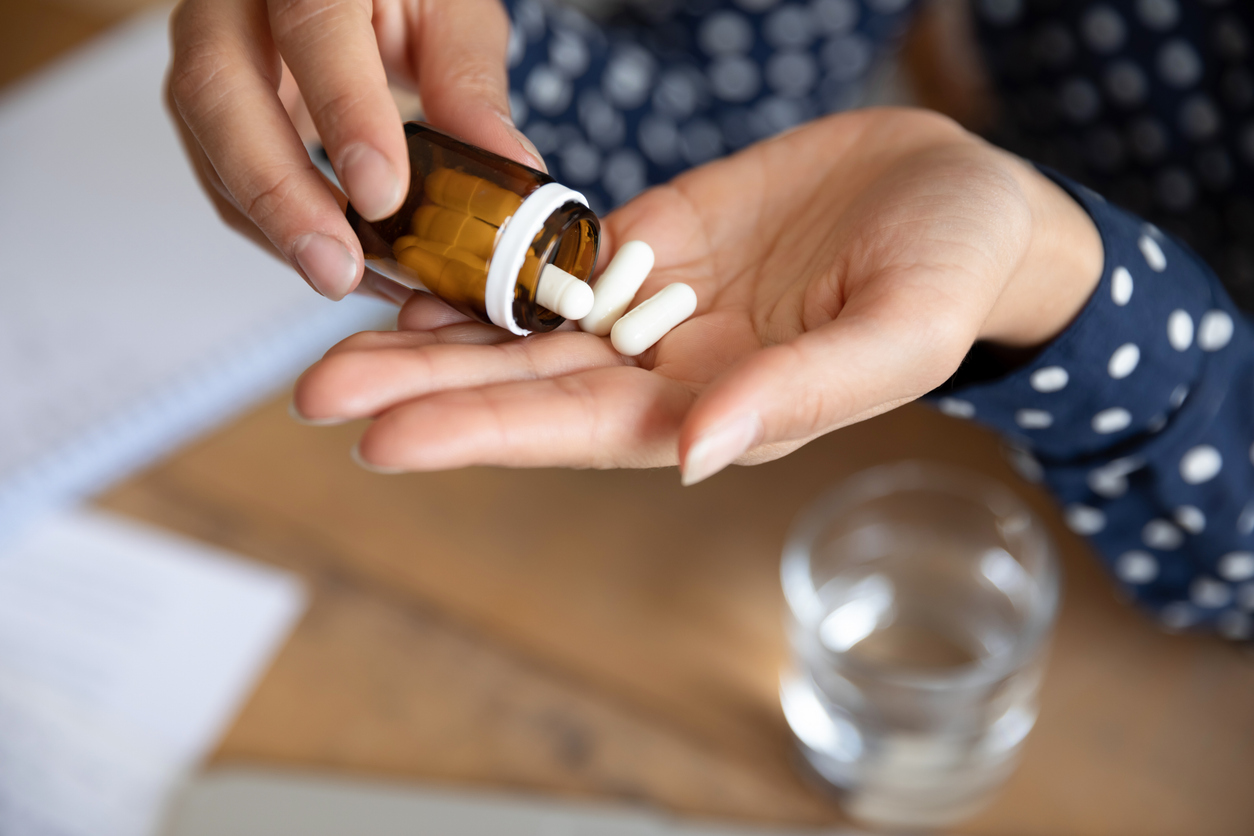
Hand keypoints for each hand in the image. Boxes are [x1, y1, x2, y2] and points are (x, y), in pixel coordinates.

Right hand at [166, 0, 543, 301]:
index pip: (313, 27)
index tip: (383, 194)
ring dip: (276, 227)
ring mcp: (208, 51)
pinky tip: (345, 264)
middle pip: (219, 91)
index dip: (345, 112)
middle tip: (338, 266)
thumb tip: (508, 166)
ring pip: (210, 144)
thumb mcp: (450, 12)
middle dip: (278, 193)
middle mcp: (234, 3)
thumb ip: (469, 82)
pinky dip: (280, 232)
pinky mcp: (209, 109)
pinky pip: (224, 179)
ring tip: (347, 279)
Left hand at [292, 108, 1102, 482]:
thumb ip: (797, 396)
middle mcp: (670, 370)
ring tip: (336, 345)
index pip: (582, 431)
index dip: (485, 434)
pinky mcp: (655, 238)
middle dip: (427, 391)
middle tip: (316, 393)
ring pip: (528, 327)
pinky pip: (558, 260)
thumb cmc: (952, 274)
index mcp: (719, 409)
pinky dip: (490, 269)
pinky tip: (422, 274)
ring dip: (435, 336)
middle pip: (528, 387)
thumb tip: (692, 455)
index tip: (384, 440)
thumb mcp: (894, 335)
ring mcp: (656, 304)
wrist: (963, 198)